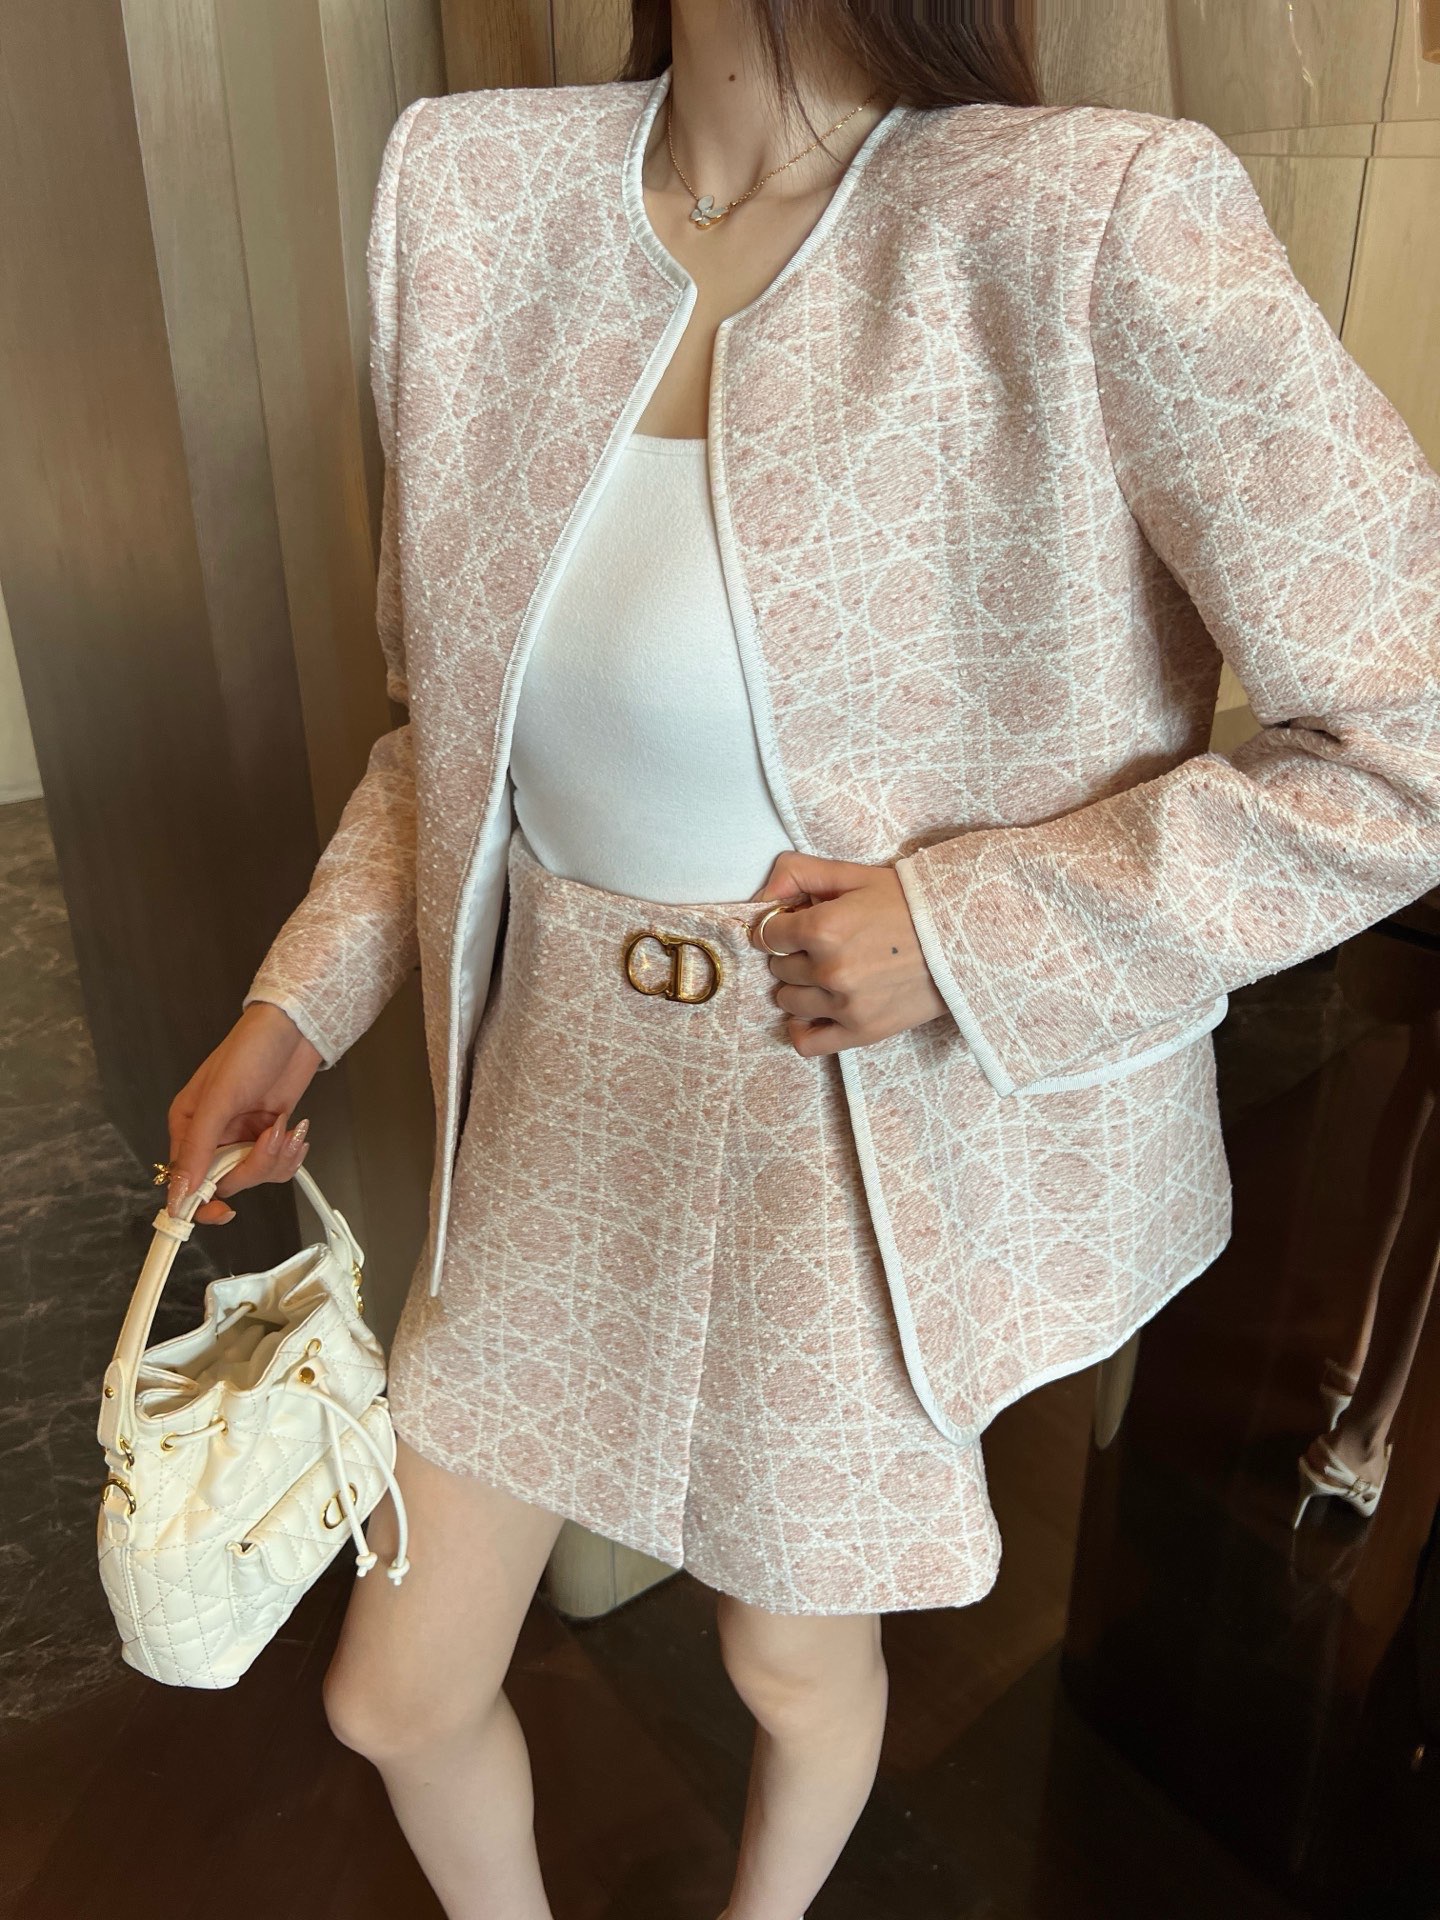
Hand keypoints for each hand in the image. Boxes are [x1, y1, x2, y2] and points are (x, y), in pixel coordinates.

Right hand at [164, 1002, 323, 1224]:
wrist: (294, 1031)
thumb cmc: (249, 1051)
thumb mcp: (218, 1100)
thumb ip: (197, 1149)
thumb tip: (178, 1194)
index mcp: (188, 1127)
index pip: (184, 1180)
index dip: (198, 1203)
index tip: (222, 1212)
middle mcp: (213, 1136)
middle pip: (226, 1182)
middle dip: (253, 1166)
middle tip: (268, 1140)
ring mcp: (242, 1137)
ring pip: (255, 1176)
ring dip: (276, 1157)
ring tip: (283, 1126)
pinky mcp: (269, 1136)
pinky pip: (278, 1166)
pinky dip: (290, 1153)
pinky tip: (294, 1128)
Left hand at [748, 851, 947, 1055]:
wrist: (965, 938)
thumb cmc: (911, 903)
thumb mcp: (855, 875)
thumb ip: (800, 873)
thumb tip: (761, 895)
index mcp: (824, 927)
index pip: (768, 934)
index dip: (780, 926)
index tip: (797, 924)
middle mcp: (830, 969)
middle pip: (779, 967)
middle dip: (794, 953)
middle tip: (824, 945)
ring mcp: (845, 1004)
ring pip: (788, 1001)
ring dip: (800, 986)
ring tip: (828, 973)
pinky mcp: (862, 1031)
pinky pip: (807, 1042)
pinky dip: (802, 1028)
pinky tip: (815, 1011)